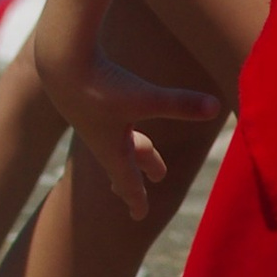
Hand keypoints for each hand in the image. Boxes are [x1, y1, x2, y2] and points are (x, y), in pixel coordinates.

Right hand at [33, 24, 217, 221]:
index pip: (127, 182)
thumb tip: (216, 107)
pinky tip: (119, 114)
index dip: (136, 200)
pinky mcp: (86, 98)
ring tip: (139, 142)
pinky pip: (106, 120)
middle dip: (139, 172)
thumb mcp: (145, 98)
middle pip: (123, 161)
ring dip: (131, 145)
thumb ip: (180, 104)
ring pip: (115, 138)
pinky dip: (120, 125)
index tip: (140, 217)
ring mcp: (91, 119)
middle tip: (156, 177)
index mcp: (112, 148)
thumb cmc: (101, 84)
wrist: (60, 60)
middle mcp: (100, 137)